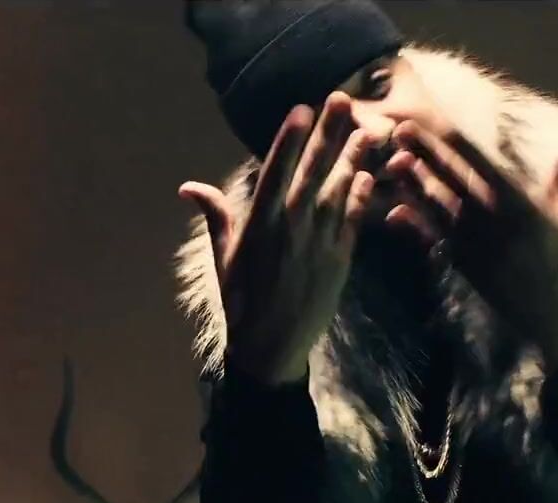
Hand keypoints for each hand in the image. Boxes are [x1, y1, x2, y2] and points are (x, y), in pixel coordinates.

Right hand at [180, 93, 378, 383]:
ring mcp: (319, 243)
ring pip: (340, 191)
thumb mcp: (223, 256)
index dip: (289, 139)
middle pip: (313, 172)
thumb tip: (188, 187)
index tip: (301, 109)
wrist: (272, 346)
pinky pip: (353, 221)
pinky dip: (361, 197)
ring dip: (355, 158)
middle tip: (342, 100)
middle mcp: (291, 228)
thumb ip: (215, 215)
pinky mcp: (340, 260)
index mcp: (259, 224)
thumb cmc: (241, 299)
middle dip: (328, 134)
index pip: (275, 171)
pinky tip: (369, 175)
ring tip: (369, 129)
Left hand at [386, 121, 557, 368]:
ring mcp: (475, 242)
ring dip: (414, 184)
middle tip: (399, 130)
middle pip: (451, 177)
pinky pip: (434, 240)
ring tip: (393, 163)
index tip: (432, 122)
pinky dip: (414, 225)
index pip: (477, 161)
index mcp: (518, 198)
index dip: (449, 140)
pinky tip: (396, 211)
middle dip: (425, 153)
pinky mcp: (465, 265)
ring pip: (437, 205)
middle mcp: (491, 216)